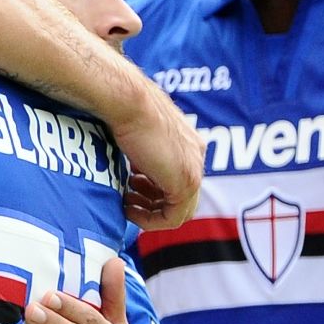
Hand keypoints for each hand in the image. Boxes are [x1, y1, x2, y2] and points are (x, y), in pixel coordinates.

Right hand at [113, 94, 202, 229]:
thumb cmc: (126, 109)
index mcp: (190, 143)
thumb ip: (144, 153)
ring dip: (150, 213)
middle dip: (153, 203)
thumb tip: (132, 170)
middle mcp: (197, 156)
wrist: (129, 101)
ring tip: (126, 203)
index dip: (153, 190)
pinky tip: (128, 209)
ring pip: (179, 211)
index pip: (179, 179)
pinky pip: (172, 218)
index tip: (129, 187)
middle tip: (127, 198)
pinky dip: (150, 221)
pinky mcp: (185, 183)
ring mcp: (193, 170)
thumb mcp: (139, 134)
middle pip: (182, 198)